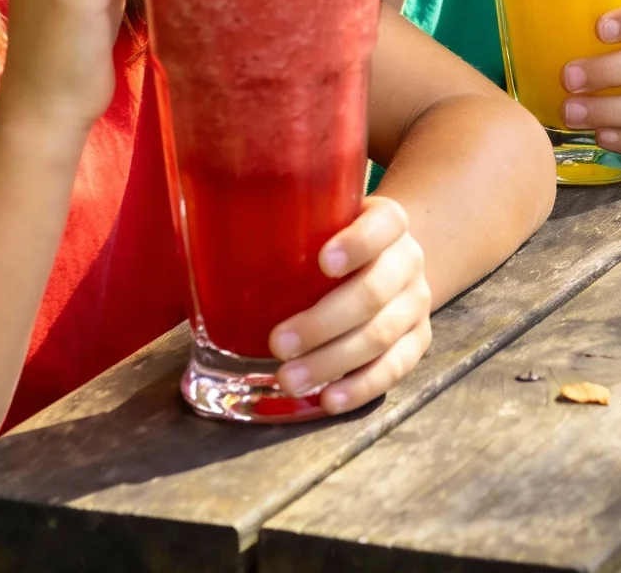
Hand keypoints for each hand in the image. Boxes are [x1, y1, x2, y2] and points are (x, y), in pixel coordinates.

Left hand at [268, 196, 431, 414]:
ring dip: (332, 361)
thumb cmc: (334, 241)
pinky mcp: (419, 340)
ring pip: (381, 335)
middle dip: (324, 321)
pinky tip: (330, 399)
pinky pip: (395, 368)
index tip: (322, 262)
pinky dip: (361, 387)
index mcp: (388, 222)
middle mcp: (408, 260)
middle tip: (277, 343)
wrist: (388, 261)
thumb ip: (287, 228)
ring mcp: (416, 303)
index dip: (358, 243)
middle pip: (375, 292)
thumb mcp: (322, 222)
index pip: (386, 224)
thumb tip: (201, 242)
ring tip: (289, 379)